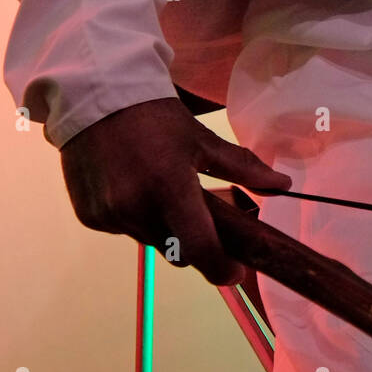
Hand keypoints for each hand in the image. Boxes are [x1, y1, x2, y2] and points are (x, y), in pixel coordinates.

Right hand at [58, 96, 291, 284]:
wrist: (95, 99)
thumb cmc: (156, 118)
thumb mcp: (202, 140)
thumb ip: (243, 169)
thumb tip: (283, 186)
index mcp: (169, 188)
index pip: (199, 248)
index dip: (221, 268)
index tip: (236, 273)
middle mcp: (135, 209)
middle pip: (176, 250)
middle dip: (194, 243)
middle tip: (200, 218)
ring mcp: (108, 216)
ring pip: (150, 242)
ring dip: (163, 229)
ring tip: (160, 192)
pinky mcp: (89, 218)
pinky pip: (123, 232)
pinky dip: (134, 220)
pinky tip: (132, 189)